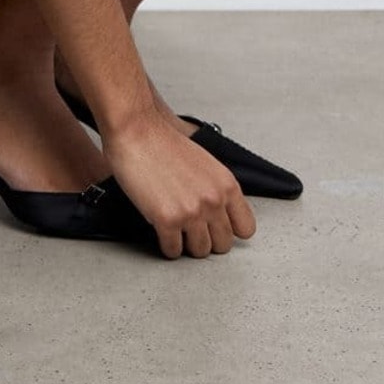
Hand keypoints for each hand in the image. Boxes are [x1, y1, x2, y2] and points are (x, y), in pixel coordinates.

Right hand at [101, 108, 256, 258]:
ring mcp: (192, 213)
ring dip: (187, 244)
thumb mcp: (205, 163)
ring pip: (200, 252)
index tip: (217, 228)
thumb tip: (220, 213)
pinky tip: (161, 231)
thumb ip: (216, 189)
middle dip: (207, 239)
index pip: (246, 228)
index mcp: (227, 185)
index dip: (229, 230)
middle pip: (223, 245)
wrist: (137, 131)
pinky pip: (173, 251)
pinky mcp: (167, 220)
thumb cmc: (164, 143)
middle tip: (192, 230)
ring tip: (176, 229)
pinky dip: (167, 246)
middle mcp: (214, 201)